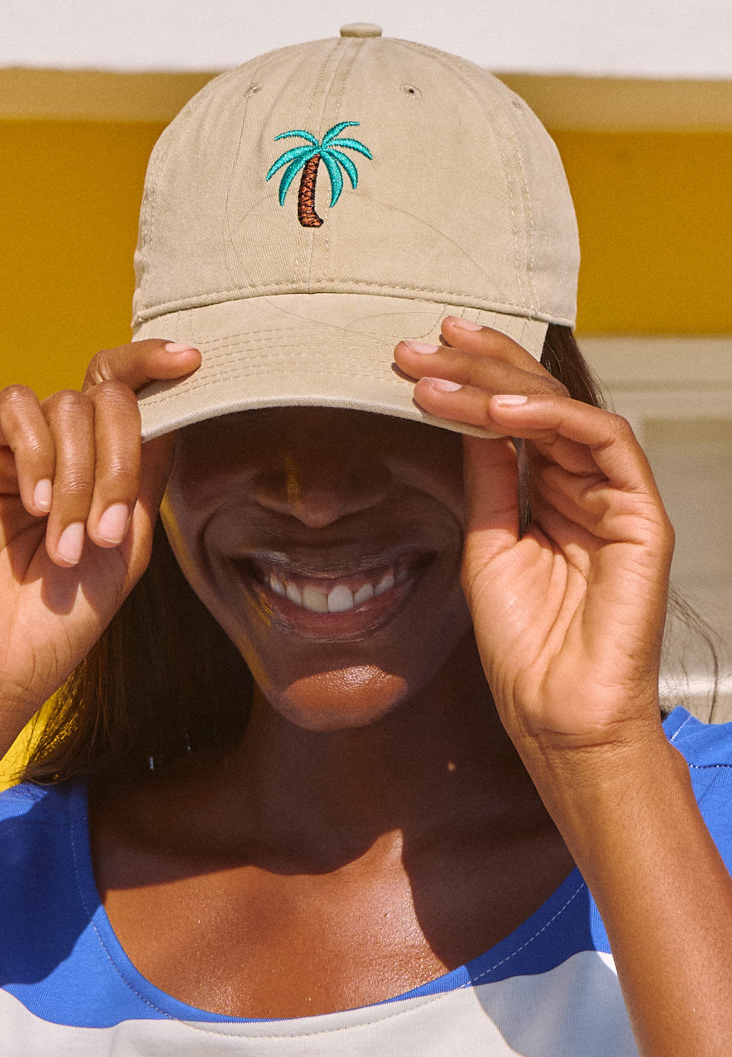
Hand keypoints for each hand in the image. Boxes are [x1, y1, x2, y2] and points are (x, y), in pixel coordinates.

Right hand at [0, 340, 199, 725]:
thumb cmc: (63, 616)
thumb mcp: (129, 542)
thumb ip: (148, 474)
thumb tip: (176, 406)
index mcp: (99, 465)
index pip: (126, 393)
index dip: (156, 365)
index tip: (193, 361)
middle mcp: (59, 448)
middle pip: (109, 399)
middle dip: (121, 464)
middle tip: (109, 533)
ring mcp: (14, 447)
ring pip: (68, 407)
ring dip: (82, 481)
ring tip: (68, 545)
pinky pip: (15, 410)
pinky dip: (39, 456)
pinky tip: (36, 507)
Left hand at [394, 317, 672, 758]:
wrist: (556, 713)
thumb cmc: (524, 644)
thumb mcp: (487, 542)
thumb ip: (487, 479)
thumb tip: (466, 416)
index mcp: (552, 494)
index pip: (514, 417)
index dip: (470, 380)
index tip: (414, 357)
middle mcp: (585, 487)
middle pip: (537, 402)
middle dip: (477, 365)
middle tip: (421, 342)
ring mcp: (616, 497)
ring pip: (564, 410)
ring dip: (500, 384)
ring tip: (441, 371)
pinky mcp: (642, 515)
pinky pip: (604, 441)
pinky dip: (551, 416)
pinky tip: (497, 409)